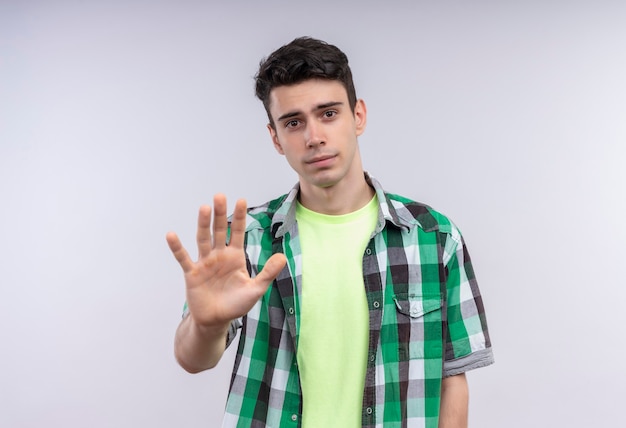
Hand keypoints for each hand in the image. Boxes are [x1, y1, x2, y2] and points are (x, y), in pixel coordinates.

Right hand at [166, 194, 286, 329]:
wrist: (216, 321)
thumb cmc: (236, 304)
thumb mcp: (255, 289)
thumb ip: (267, 273)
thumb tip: (283, 257)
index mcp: (235, 256)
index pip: (238, 232)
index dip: (240, 217)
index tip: (241, 200)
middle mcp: (219, 255)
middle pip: (219, 230)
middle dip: (220, 214)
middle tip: (219, 196)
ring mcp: (205, 263)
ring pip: (203, 239)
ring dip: (203, 224)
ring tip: (204, 208)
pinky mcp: (192, 273)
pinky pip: (183, 258)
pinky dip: (177, 247)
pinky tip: (171, 235)